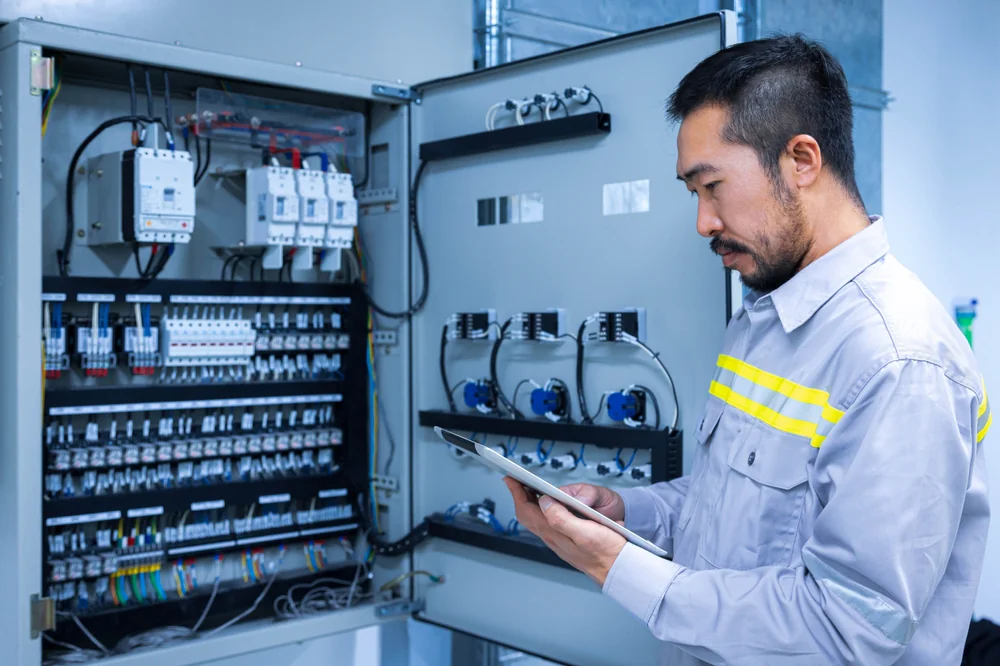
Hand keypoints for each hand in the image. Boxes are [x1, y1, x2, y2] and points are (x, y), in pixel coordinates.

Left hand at [504, 477, 625, 586]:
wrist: (619, 569)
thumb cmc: (606, 552)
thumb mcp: (586, 532)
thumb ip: (562, 518)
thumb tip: (544, 502)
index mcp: (555, 533)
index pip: (527, 511)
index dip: (517, 494)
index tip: (511, 479)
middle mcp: (553, 538)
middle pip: (527, 515)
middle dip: (519, 497)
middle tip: (516, 481)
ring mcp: (559, 541)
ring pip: (536, 520)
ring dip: (529, 503)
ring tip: (529, 489)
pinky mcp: (567, 542)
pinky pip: (547, 524)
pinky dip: (542, 510)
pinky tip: (549, 505)